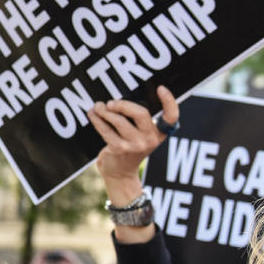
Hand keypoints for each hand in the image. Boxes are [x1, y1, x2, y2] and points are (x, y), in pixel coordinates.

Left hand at [88, 85, 178, 203]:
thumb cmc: (129, 149)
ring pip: (119, 120)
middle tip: (111, 103)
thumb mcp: (140, 135)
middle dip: (123, 104)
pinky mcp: (119, 149)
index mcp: (159, 133)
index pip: (171, 117)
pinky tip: (92, 114)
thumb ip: (138, 120)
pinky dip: (97, 120)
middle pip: (141, 113)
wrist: (120, 174)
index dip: (169, 101)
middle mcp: (150, 140)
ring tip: (98, 107)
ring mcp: (135, 145)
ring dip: (105, 111)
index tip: (161, 88)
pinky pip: (106, 129)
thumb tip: (118, 98)